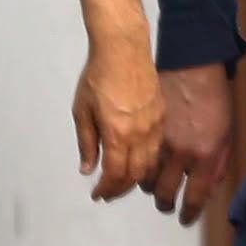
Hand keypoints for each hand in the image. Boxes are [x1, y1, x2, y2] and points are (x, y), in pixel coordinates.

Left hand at [72, 30, 164, 201]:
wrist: (124, 51)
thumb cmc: (97, 77)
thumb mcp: (82, 110)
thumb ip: (86, 143)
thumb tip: (88, 169)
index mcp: (118, 134)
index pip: (115, 174)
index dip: (106, 189)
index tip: (97, 194)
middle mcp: (141, 135)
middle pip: (135, 175)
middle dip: (120, 189)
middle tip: (107, 192)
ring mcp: (155, 127)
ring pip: (150, 165)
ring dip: (135, 179)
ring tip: (120, 182)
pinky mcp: (163, 118)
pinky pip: (158, 150)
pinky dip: (148, 163)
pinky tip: (137, 162)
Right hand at [150, 63, 233, 225]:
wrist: (193, 66)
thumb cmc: (215, 100)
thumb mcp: (227, 135)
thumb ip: (218, 165)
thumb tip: (209, 188)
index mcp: (206, 156)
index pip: (195, 197)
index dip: (189, 212)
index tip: (185, 218)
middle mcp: (181, 153)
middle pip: (165, 192)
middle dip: (165, 203)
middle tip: (166, 205)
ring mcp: (159, 140)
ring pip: (146, 176)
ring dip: (148, 185)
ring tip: (152, 186)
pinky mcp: (144, 128)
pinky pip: (138, 156)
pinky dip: (138, 165)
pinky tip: (143, 167)